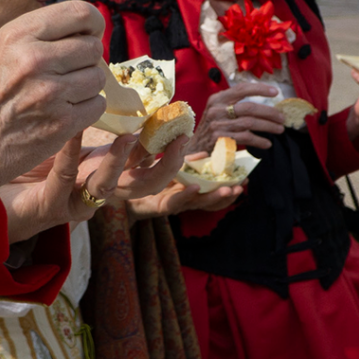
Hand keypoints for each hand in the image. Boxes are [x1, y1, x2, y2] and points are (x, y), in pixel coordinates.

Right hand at [0, 0, 106, 186]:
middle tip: (69, 69)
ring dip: (86, 85)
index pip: (80, 13)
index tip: (90, 34)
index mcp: (18, 34)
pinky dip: (86, 108)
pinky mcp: (62, 122)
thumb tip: (76, 28)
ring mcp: (51, 92)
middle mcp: (36, 58)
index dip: (93, 24)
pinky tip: (64, 110)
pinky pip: (96, 105)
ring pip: (98, 77)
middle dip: (87, 58)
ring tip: (62, 92)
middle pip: (93, 48)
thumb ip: (34, 34)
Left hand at [0, 132, 190, 241]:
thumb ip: (101, 120)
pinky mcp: (50, 203)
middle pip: (145, 187)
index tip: (202, 145)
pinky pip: (63, 175)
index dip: (178, 161)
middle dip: (167, 168)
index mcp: (109, 172)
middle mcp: (98, 191)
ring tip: (130, 136)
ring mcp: (76, 201)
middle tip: (181, 142)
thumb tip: (127, 91)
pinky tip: (71, 130)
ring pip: (108, 188)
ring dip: (121, 162)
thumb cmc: (33, 156)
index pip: (153, 170)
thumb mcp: (75, 136)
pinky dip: (69, 151)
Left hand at [125, 169, 244, 219]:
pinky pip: (173, 202)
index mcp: (183, 188)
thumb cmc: (137, 175)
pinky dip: (185, 195)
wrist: (114, 188)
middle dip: (225, 195)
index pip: (210, 190)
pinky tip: (195, 187)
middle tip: (241, 187)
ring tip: (228, 189)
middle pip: (207, 201)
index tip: (244, 179)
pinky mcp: (156, 206)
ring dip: (212, 197)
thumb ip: (181, 159)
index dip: (226, 185)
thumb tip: (204, 153)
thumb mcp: (162, 162)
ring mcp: (170, 203)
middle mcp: (179, 198)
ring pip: (194, 203)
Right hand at [186, 81, 284, 152]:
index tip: (275, 92)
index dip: (260, 89)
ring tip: (279, 130)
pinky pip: (246, 138)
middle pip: (249, 107)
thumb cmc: (212, 127)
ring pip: (250, 123)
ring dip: (268, 126)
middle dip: (269, 112)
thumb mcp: (217, 111)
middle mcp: (216, 109)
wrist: (194, 148)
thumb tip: (263, 105)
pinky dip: (259, 140)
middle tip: (282, 118)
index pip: (241, 89)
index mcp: (217, 99)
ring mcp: (217, 124)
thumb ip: (234, 104)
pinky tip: (267, 143)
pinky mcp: (221, 139)